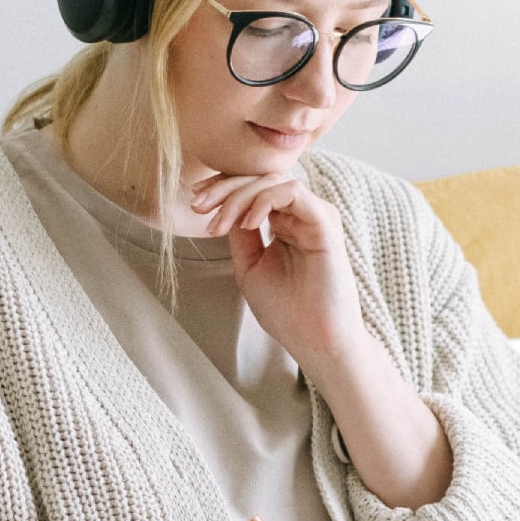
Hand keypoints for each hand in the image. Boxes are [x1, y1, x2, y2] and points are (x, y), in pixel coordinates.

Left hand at [188, 170, 455, 508]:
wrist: (314, 341)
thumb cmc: (287, 311)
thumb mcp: (250, 267)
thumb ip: (239, 235)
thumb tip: (220, 206)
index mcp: (284, 223)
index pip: (253, 189)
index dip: (222, 189)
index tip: (195, 203)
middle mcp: (301, 215)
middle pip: (260, 179)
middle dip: (223, 187)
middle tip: (198, 205)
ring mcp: (314, 217)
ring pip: (273, 181)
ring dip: (238, 196)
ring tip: (218, 223)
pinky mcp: (325, 224)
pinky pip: (292, 193)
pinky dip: (263, 201)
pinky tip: (246, 223)